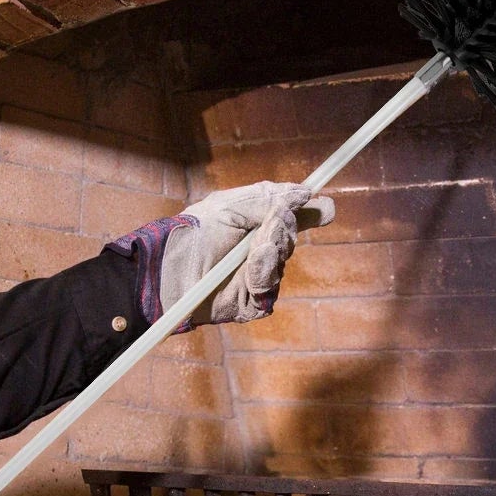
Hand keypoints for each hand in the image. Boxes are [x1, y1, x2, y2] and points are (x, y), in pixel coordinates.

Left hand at [160, 183, 333, 325]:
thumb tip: (305, 192)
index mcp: (252, 225)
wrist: (169, 270)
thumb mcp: (229, 206)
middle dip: (284, 228)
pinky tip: (253, 266)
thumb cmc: (193, 235)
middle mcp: (256, 250)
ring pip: (282, 262)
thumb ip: (267, 198)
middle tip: (274, 223)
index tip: (326, 205)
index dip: (308, 211)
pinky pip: (270, 289)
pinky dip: (264, 275)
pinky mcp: (251, 303)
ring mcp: (254, 278)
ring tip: (256, 248)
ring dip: (273, 250)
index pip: (288, 217)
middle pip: (289, 238)